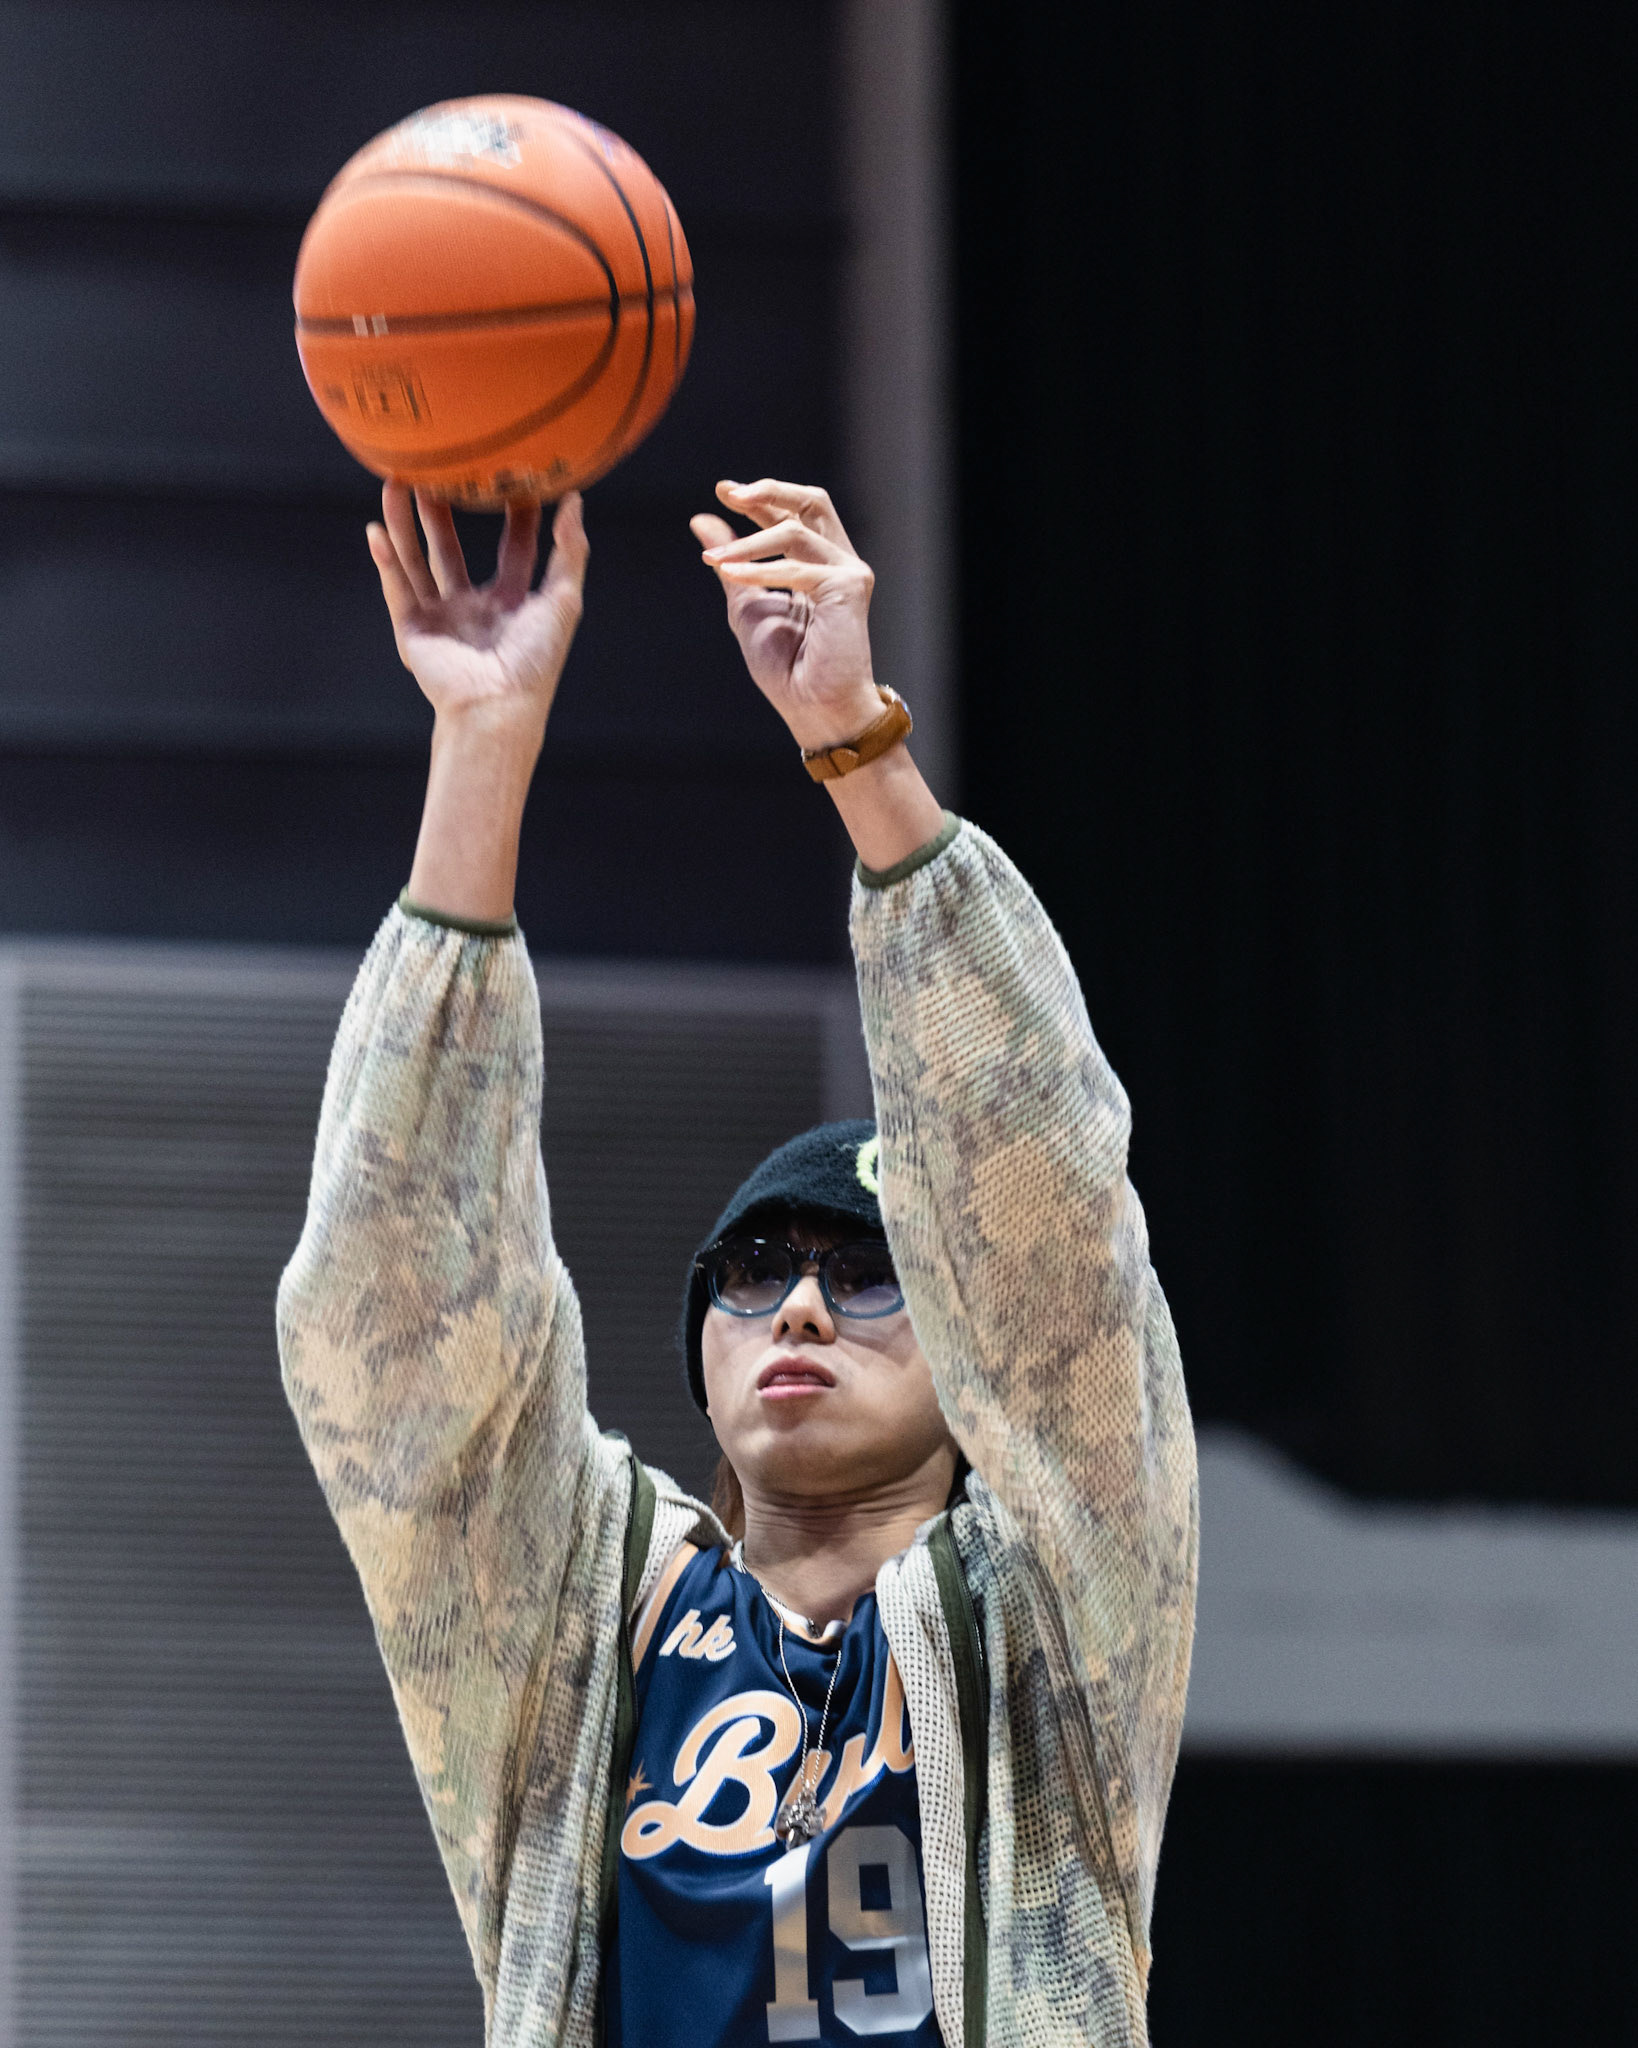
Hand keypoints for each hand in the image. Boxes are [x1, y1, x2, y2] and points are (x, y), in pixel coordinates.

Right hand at [369, 483, 587, 736]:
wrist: (497, 706)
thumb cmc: (535, 662)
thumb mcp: (563, 601)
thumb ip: (570, 551)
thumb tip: (575, 501)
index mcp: (513, 604)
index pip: (513, 548)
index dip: (512, 513)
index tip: (508, 475)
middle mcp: (474, 609)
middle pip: (453, 549)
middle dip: (442, 512)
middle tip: (435, 470)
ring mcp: (441, 619)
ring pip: (417, 561)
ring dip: (405, 524)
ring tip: (396, 483)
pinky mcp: (414, 632)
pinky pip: (397, 589)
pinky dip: (386, 561)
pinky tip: (375, 530)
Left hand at [691, 479, 882, 750]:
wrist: (812, 707)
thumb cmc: (786, 667)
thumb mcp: (746, 603)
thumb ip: (731, 561)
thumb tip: (701, 519)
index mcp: (816, 562)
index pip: (792, 513)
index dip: (760, 497)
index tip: (722, 490)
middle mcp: (837, 560)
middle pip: (812, 501)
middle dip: (769, 491)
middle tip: (730, 493)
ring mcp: (848, 572)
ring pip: (796, 530)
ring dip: (748, 542)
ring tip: (714, 561)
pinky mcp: (849, 588)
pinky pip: (796, 567)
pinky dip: (759, 570)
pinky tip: (729, 572)